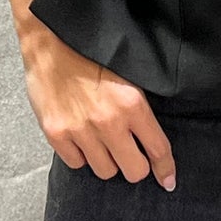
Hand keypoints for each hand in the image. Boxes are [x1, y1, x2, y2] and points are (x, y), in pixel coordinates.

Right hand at [20, 22, 177, 190]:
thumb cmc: (93, 53)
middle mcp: (109, 121)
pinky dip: (81, 155)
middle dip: (135, 165)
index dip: (166, 169)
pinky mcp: (57, 134)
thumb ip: (139, 108)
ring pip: (105, 171)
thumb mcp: (128, 74)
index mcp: (132, 104)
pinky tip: (81, 136)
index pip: (158, 149)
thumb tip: (151, 139)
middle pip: (134, 171)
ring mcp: (81, 130)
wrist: (53, 39)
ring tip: (102, 139)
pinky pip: (77, 163)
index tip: (168, 181)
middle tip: (130, 153)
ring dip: (107, 160)